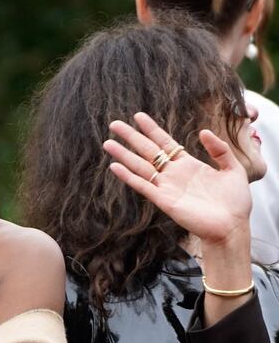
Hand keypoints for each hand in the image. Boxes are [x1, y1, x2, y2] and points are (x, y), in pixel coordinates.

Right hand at [104, 112, 251, 246]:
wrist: (232, 226)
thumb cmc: (235, 201)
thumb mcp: (234, 169)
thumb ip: (219, 150)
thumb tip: (203, 131)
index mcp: (188, 164)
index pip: (165, 143)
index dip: (152, 129)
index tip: (138, 116)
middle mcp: (173, 174)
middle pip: (147, 151)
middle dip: (131, 137)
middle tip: (114, 124)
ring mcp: (166, 186)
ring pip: (140, 166)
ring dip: (123, 154)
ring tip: (108, 143)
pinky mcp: (163, 200)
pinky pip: (142, 185)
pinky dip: (128, 176)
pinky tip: (114, 167)